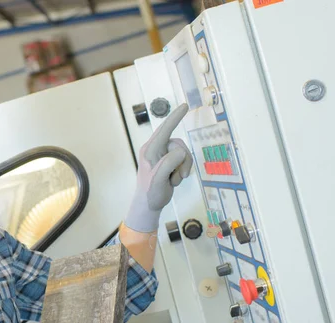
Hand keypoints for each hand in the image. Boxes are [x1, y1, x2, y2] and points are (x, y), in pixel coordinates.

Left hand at [124, 103, 192, 232]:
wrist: (150, 204)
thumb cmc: (151, 192)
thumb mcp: (158, 178)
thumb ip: (168, 163)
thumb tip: (179, 152)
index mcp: (149, 150)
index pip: (164, 129)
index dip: (175, 117)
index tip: (185, 106)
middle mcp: (155, 149)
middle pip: (179, 145)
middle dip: (183, 161)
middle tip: (178, 176)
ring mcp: (162, 155)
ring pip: (184, 153)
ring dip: (183, 168)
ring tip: (174, 180)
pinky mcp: (168, 162)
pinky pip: (184, 160)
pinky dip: (182, 171)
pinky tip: (173, 180)